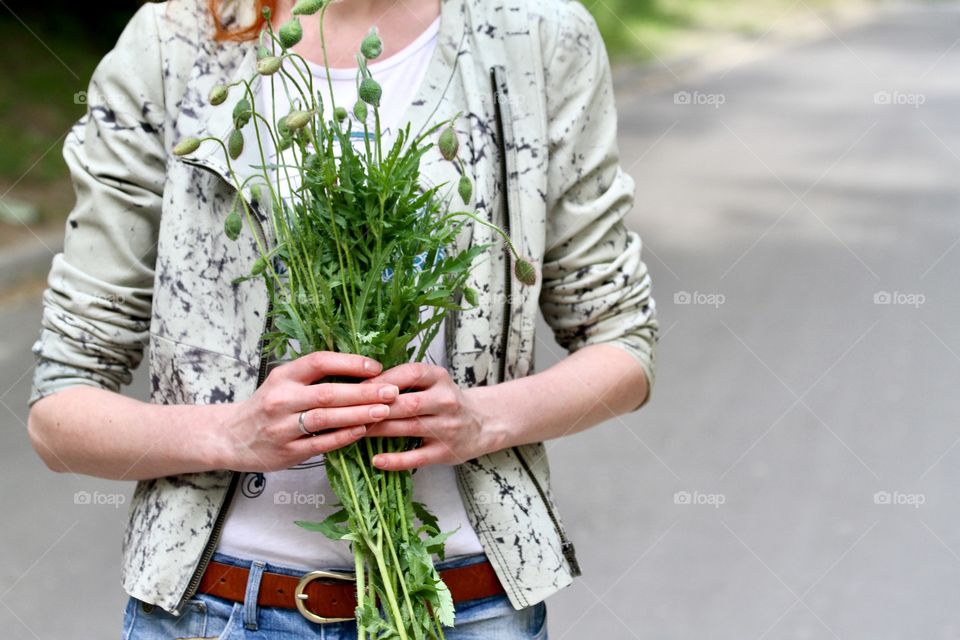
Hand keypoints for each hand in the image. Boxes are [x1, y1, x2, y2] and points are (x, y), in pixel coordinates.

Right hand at [220, 351, 399, 471]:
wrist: (231, 437)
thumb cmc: (267, 406)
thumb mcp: (283, 382)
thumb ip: (313, 377)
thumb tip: (361, 371)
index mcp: (283, 376)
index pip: (318, 362)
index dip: (349, 363)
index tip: (375, 367)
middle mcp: (281, 399)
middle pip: (327, 392)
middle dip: (363, 391)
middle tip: (391, 391)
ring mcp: (282, 427)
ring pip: (325, 418)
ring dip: (357, 414)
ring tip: (383, 411)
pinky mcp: (287, 451)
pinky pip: (320, 443)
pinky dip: (344, 436)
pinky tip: (362, 431)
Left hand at [362, 363, 506, 470]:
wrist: (482, 424)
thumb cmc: (445, 400)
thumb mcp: (432, 382)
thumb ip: (403, 380)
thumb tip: (358, 380)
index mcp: (440, 378)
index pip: (409, 374)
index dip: (381, 380)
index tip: (355, 386)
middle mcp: (446, 401)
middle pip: (407, 403)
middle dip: (375, 407)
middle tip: (346, 411)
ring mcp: (446, 428)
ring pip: (408, 428)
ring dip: (378, 429)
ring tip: (352, 431)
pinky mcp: (444, 453)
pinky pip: (416, 458)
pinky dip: (395, 461)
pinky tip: (375, 460)